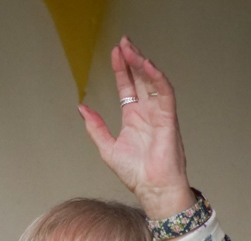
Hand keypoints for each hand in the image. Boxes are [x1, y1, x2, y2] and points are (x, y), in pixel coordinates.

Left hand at [78, 36, 194, 218]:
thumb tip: (81, 108)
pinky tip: (148, 66)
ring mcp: (159, 114)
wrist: (151, 188)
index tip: (114, 52)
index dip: (122, 69)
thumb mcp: (106, 147)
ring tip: (132, 50)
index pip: (127, 86)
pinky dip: (157, 79)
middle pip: (140, 79)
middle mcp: (147, 112)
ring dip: (142, 64)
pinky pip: (165, 93)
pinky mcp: (168, 118)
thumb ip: (95, 127)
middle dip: (132, 59)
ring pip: (152, 81)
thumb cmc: (135, 172)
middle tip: (124, 42)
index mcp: (133, 117)